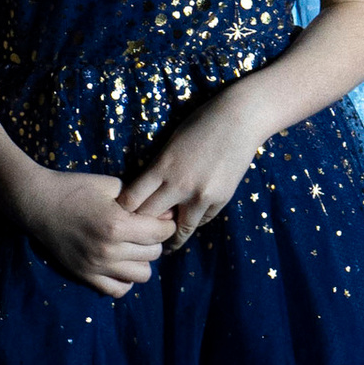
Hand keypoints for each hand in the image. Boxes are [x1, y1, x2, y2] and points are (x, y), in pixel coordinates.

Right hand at [23, 167, 171, 296]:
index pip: (160, 233)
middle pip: (153, 254)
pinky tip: (120, 264)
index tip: (162, 218)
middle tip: (146, 230)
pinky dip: (125, 279)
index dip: (166, 223)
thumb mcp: (109, 185)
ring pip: (141, 275)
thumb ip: (138, 197)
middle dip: (155, 240)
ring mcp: (97, 267)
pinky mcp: (86, 276)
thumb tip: (164, 211)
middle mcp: (110, 250)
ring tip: (133, 247)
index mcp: (118, 225)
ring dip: (142, 261)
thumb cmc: (74, 188)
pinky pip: (118, 290)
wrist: (38, 204)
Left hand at [121, 83, 271, 246]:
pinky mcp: (221, 200)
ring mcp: (202, 195)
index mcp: (162, 167)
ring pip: (180, 230)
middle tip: (139, 234)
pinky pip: (202, 220)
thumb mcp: (171, 144)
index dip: (124, 210)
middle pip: (150, 218)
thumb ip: (158, 170)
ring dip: (172, 236)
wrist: (240, 119)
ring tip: (166, 245)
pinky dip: (195, 221)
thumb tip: (148, 198)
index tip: (123, 215)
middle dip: (142, 226)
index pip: (131, 200)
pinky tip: (190, 221)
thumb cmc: (200, 124)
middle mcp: (179, 185)